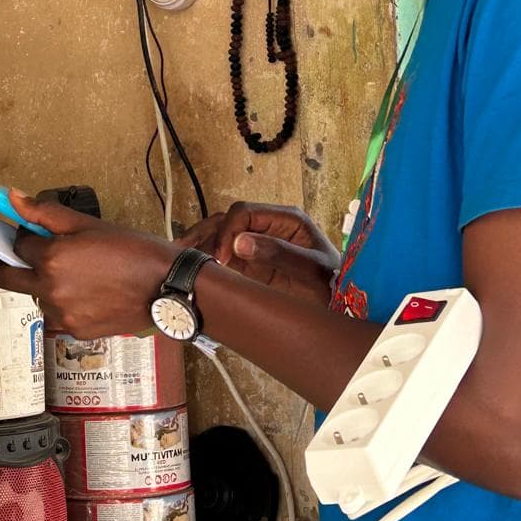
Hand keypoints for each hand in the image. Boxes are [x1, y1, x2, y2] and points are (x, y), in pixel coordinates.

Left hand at [0, 191, 177, 338]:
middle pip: (6, 278)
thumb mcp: (89, 224)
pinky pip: (56, 313)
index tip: (21, 230)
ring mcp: (62, 315)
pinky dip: (61, 300)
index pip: (16, 244)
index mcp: (52, 259)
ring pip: (36, 295)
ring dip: (41, 282)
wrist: (167, 288)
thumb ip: (44, 213)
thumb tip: (11, 198)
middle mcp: (51, 290)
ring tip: (72, 270)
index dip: (18, 234)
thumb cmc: (134, 251)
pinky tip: (86, 289)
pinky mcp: (75, 331)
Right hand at [181, 201, 337, 305]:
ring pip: (220, 233)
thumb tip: (240, 242)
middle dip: (207, 235)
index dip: (228, 231)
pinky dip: (204, 256)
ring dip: (199, 242)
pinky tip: (189, 264)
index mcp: (286, 219)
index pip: (244, 212)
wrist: (344, 308)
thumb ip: (279, 253)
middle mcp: (268, 225)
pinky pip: (222, 253)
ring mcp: (257, 242)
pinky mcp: (250, 261)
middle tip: (190, 258)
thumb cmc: (334, 285)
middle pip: (228, 219)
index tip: (221, 258)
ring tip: (177, 256)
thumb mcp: (311, 269)